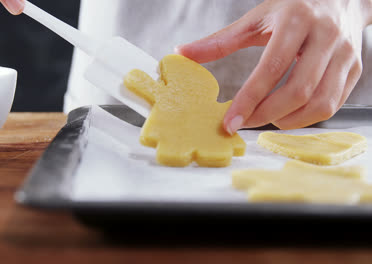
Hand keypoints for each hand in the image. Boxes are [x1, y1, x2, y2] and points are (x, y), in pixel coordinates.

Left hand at [177, 0, 371, 133]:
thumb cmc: (293, 8)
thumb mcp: (256, 19)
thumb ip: (220, 40)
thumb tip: (182, 53)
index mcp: (296, 20)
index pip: (271, 68)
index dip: (249, 99)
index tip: (230, 121)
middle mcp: (326, 36)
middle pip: (298, 90)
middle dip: (266, 114)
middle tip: (244, 123)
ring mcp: (345, 54)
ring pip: (320, 103)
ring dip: (289, 121)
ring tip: (266, 120)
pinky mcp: (355, 69)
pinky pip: (334, 104)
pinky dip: (307, 118)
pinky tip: (287, 115)